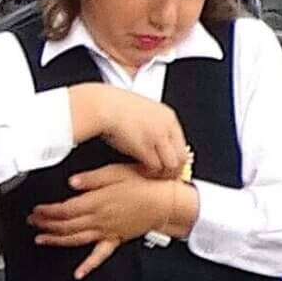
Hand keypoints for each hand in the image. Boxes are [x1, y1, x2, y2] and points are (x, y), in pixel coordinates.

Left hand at [31, 163, 198, 280]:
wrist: (166, 202)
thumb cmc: (144, 185)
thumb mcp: (116, 173)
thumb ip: (92, 179)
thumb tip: (72, 181)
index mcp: (97, 202)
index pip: (65, 210)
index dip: (47, 211)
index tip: (36, 210)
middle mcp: (100, 219)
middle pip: (67, 225)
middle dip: (46, 224)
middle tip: (32, 222)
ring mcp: (108, 231)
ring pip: (77, 239)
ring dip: (57, 240)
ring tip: (41, 240)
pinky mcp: (117, 238)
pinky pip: (101, 255)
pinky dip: (88, 266)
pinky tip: (79, 273)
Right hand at [73, 85, 189, 179]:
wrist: (100, 105)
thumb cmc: (110, 105)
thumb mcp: (138, 109)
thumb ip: (149, 122)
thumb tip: (150, 136)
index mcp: (167, 116)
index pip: (182, 143)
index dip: (175, 157)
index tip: (168, 165)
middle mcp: (166, 127)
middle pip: (182, 156)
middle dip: (172, 169)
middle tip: (162, 176)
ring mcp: (158, 137)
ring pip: (171, 164)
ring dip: (160, 173)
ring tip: (149, 174)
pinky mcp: (146, 148)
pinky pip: (155, 167)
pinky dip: (148, 173)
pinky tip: (139, 171)